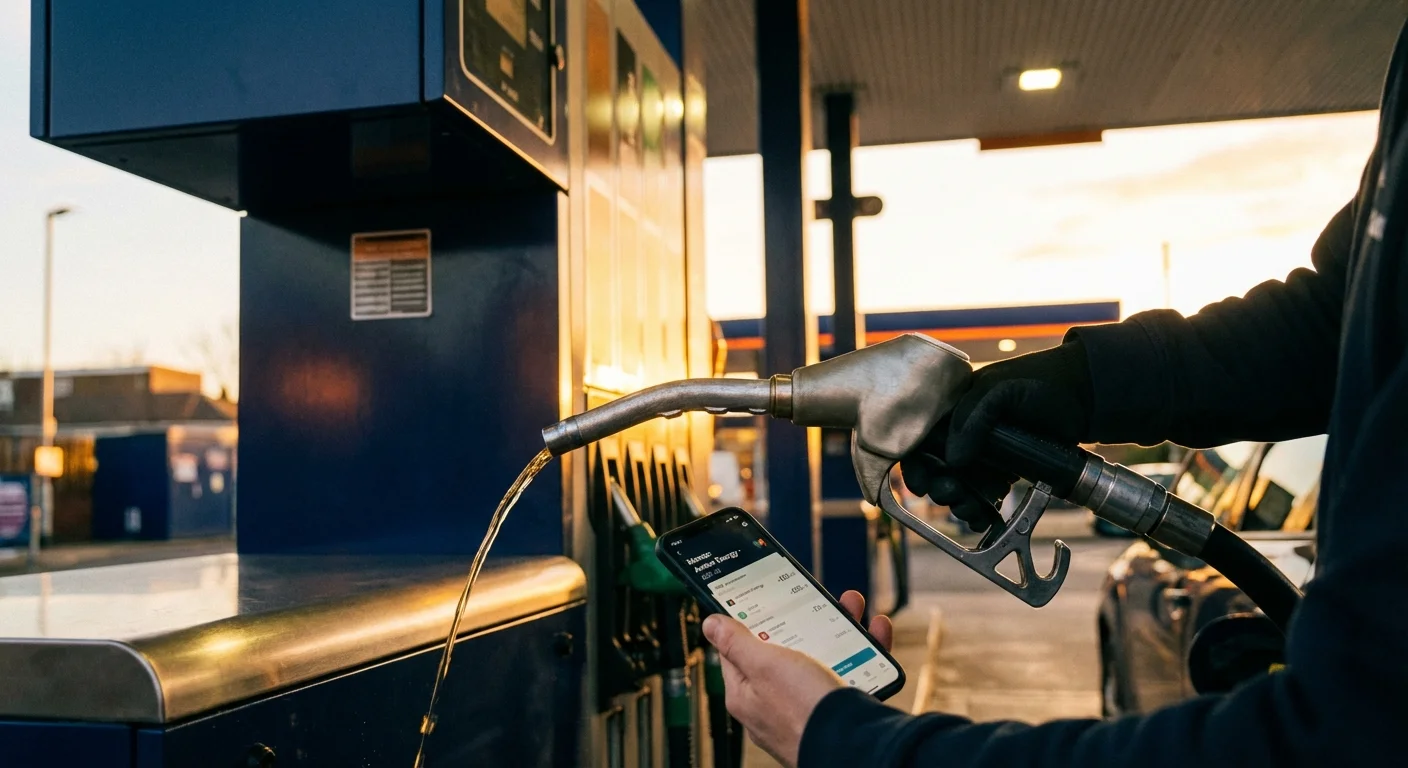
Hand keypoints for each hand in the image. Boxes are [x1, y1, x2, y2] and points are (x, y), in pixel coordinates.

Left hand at [702, 591, 891, 767]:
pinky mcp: (835, 712)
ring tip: (851, 609)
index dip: (748, 624)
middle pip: (784, 651)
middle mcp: (773, 704)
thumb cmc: (803, 710)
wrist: (852, 745)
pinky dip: (861, 652)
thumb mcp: (763, 664)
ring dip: (837, 632)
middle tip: (817, 600)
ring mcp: (806, 708)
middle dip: (803, 622)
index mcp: (746, 695)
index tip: (761, 603)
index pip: (737, 652)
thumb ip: (736, 643)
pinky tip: (872, 635)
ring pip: (820, 659)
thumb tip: (711, 625)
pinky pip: (848, 674)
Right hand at [901, 340, 1092, 529]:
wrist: (1085, 397)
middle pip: (936, 467)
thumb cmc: (1042, 382)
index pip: (920, 438)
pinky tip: (985, 517)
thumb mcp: (1001, 390)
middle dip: (939, 487)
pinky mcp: (1003, 469)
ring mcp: (983, 453)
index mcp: (954, 408)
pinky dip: (980, 509)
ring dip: (958, 503)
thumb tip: (953, 460)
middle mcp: (964, 432)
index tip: (921, 483)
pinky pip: (983, 494)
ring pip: (958, 485)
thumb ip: (973, 416)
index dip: (915, 463)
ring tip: (970, 510)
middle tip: (950, 495)